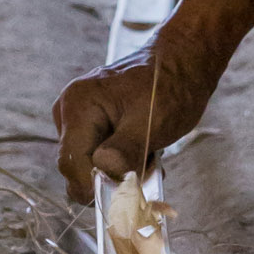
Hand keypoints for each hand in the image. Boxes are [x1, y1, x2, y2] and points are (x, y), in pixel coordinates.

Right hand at [53, 37, 218, 201]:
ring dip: (120, 170)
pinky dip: (122, 162)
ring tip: (150, 152)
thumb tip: (105, 172)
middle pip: (78, 168)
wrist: (183, 63)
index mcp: (78, 107)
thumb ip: (126, 149)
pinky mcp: (91, 125)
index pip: (70, 164)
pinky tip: (144, 150)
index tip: (129, 190)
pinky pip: (98, 157)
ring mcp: (79, 119)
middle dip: (112, 176)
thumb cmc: (170, 86)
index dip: (96, 186)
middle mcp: (70, 112)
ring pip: (90, 166)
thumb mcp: (152, 121)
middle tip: (147, 165)